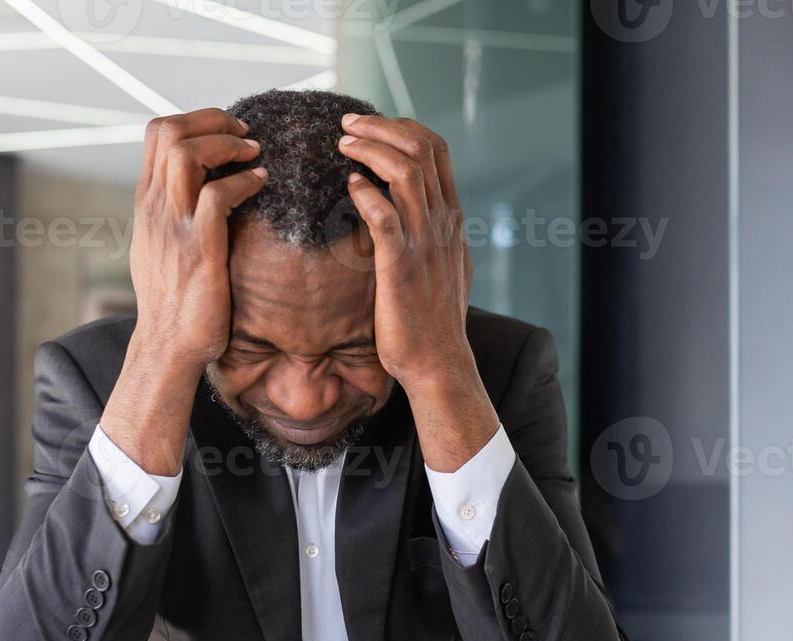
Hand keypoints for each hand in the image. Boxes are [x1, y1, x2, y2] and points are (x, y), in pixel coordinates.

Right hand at [103, 109, 265, 475]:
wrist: (167, 345)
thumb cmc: (173, 300)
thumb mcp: (162, 247)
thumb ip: (174, 215)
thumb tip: (199, 193)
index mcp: (147, 203)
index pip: (156, 134)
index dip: (196, 119)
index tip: (228, 130)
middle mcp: (155, 207)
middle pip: (168, 131)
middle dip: (212, 119)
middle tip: (246, 132)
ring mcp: (174, 226)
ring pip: (186, 153)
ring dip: (227, 144)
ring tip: (254, 152)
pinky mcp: (199, 248)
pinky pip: (219, 195)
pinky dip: (244, 181)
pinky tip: (261, 184)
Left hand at [339, 114, 496, 472]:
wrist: (437, 362)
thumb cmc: (431, 319)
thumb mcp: (442, 265)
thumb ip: (429, 232)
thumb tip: (409, 208)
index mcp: (450, 218)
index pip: (436, 149)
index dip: (401, 126)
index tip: (369, 126)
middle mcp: (442, 223)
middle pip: (421, 148)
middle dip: (380, 127)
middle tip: (346, 127)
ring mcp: (424, 243)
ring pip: (405, 172)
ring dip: (370, 150)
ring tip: (342, 145)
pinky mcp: (401, 267)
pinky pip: (384, 217)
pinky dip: (365, 195)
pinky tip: (347, 187)